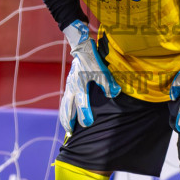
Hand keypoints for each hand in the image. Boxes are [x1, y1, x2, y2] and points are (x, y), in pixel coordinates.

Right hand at [60, 20, 119, 137]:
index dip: (85, 114)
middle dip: (68, 120)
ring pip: (64, 104)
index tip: (87, 124)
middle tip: (70, 133)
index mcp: (80, 85)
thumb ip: (107, 83)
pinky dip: (65, 108)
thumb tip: (115, 94)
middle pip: (67, 108)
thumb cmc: (92, 59)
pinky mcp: (69, 84)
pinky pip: (65, 99)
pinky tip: (68, 113)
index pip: (81, 103)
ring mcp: (69, 86)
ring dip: (65, 116)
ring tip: (67, 127)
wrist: (80, 46)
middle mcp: (72, 87)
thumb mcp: (102, 70)